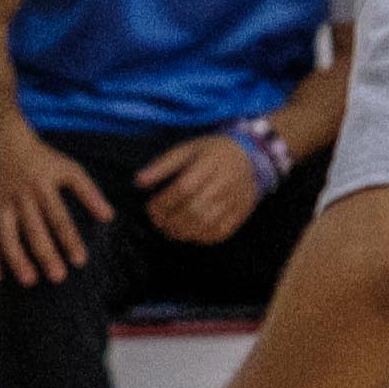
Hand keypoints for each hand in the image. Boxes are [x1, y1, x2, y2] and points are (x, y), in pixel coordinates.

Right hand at [0, 132, 116, 284]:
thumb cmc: (43, 160)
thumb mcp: (69, 169)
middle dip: (45, 254)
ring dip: (17, 258)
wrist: (3, 143)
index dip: (70, 240)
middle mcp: (22, 196)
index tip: (80, 261)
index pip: (60, 217)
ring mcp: (2, 204)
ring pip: (7, 234)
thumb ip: (89, 192)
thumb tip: (110, 217)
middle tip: (58, 278)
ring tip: (29, 281)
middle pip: (34, 229)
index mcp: (44, 186)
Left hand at [139, 131, 270, 245]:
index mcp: (209, 162)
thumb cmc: (211, 152)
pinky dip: (203, 237)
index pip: (183, 188)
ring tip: (170, 231)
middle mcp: (225, 181)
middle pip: (195, 209)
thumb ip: (162, 165)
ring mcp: (236, 198)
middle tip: (158, 223)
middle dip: (171, 221)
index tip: (151, 208)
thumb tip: (138, 181)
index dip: (164, 202)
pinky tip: (190, 234)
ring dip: (184, 232)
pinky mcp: (242, 211)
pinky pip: (222, 231)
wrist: (250, 156)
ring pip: (208, 224)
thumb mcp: (186, 149)